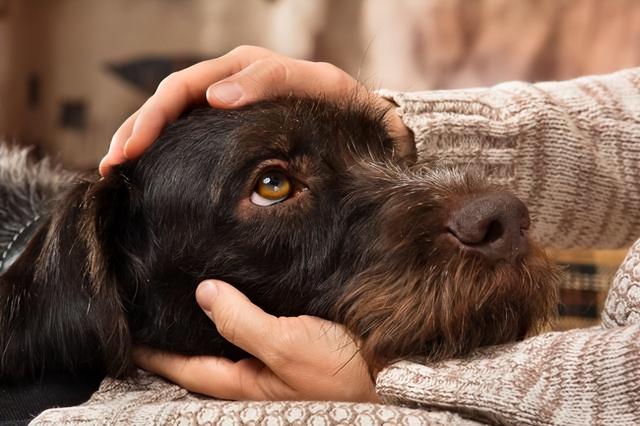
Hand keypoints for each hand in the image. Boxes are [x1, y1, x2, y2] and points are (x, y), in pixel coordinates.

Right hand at [100, 45, 413, 175]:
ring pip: (173, 119)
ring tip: (116, 171)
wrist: (365, 123)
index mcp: (243, 69)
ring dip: (141, 141)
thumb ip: (271, 81)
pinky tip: (149, 171)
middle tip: (111, 167)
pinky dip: (165, 151)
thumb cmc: (344, 106)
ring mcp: (228, 107)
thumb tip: (216, 96)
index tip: (131, 149)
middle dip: (136, 131)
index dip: (153, 117)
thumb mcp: (319, 85)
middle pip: (168, 102)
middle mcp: (229, 83)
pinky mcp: (232, 131)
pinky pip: (191, 136)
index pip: (183, 88)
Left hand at [133, 280, 378, 401]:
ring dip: (210, 320)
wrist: (395, 372)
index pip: (188, 367)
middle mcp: (257, 373)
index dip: (156, 351)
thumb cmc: (343, 369)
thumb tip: (203, 293)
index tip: (129, 332)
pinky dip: (242, 311)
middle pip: (206, 353)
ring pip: (232, 338)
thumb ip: (242, 322)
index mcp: (248, 382)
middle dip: (178, 334)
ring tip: (187, 294)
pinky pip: (259, 326)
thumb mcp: (288, 346)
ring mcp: (277, 359)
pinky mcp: (298, 343)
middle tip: (152, 306)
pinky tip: (242, 291)